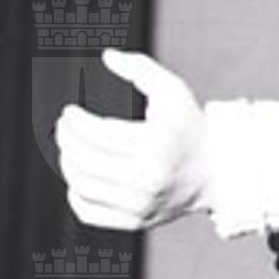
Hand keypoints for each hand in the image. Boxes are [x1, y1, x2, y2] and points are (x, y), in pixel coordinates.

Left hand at [55, 49, 206, 230]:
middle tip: (63, 126)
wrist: (215, 172)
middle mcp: (147, 179)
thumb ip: (140, 67)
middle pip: (85, 160)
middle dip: (65, 139)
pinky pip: (89, 212)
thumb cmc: (189, 126)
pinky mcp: (135, 222)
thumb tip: (105, 56)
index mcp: (155, 144)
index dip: (75, 121)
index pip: (98, 133)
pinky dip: (75, 194)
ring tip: (68, 148)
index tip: (68, 111)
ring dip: (67, 163)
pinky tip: (78, 176)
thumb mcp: (172, 90)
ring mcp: (140, 204)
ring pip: (82, 186)